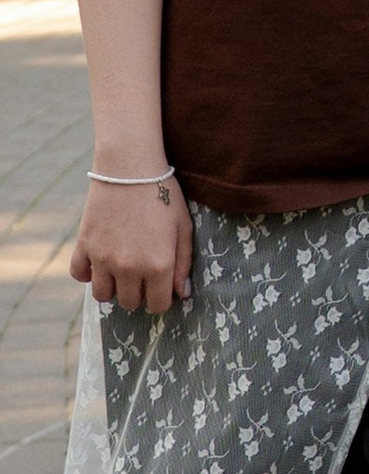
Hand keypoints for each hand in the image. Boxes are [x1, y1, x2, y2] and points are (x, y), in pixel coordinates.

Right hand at [71, 174, 193, 314]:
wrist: (130, 168)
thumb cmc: (163, 195)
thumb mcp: (183, 227)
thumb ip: (183, 263)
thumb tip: (181, 294)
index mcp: (158, 265)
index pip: (157, 305)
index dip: (160, 299)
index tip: (159, 289)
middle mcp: (129, 267)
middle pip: (129, 302)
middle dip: (138, 293)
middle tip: (141, 276)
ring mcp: (103, 258)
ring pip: (103, 295)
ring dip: (112, 288)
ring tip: (120, 272)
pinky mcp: (84, 246)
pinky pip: (79, 275)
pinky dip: (87, 274)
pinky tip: (99, 263)